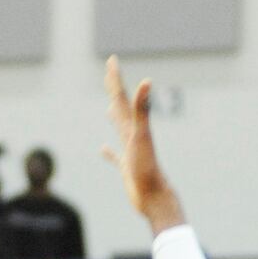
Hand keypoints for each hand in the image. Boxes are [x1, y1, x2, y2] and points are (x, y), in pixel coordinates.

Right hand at [102, 57, 183, 230]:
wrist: (154, 198)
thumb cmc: (148, 168)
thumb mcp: (141, 136)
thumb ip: (143, 109)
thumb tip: (147, 81)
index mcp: (133, 127)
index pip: (123, 98)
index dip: (116, 80)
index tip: (112, 61)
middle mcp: (132, 136)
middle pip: (122, 108)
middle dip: (115, 90)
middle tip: (109, 74)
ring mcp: (130, 151)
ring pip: (119, 130)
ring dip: (114, 118)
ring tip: (109, 109)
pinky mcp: (127, 168)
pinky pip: (115, 157)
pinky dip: (109, 153)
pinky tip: (103, 150)